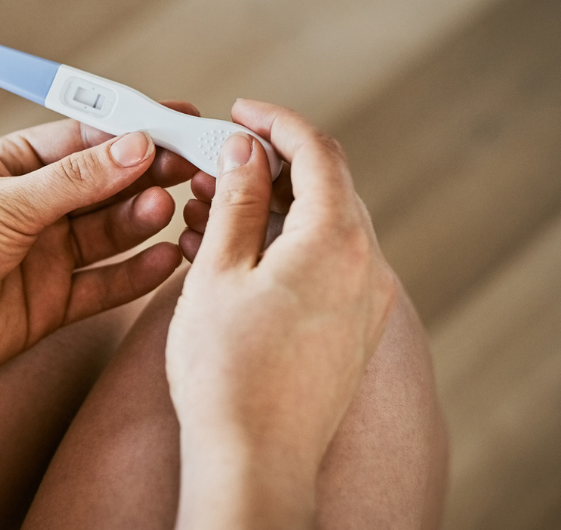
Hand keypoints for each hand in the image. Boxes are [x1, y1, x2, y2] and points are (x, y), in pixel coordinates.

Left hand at [0, 103, 200, 426]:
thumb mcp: (0, 202)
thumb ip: (73, 181)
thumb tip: (135, 145)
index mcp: (12, 165)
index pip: (86, 138)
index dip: (135, 131)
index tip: (183, 125)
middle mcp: (32, 208)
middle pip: (106, 185)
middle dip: (149, 175)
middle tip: (191, 169)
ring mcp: (42, 257)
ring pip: (110, 234)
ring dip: (143, 220)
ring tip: (168, 209)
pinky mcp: (48, 306)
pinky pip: (104, 286)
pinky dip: (136, 274)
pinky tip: (167, 259)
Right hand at [165, 100, 400, 528]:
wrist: (254, 458)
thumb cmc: (227, 370)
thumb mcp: (217, 270)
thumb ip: (235, 200)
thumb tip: (242, 150)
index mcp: (335, 240)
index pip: (317, 151)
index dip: (275, 121)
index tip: (238, 112)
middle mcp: (365, 265)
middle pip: (324, 186)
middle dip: (266, 167)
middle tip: (210, 166)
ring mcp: (364, 300)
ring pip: (321, 227)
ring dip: (269, 208)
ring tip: (206, 212)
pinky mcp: (352, 329)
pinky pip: (322, 264)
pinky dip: (281, 246)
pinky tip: (230, 256)